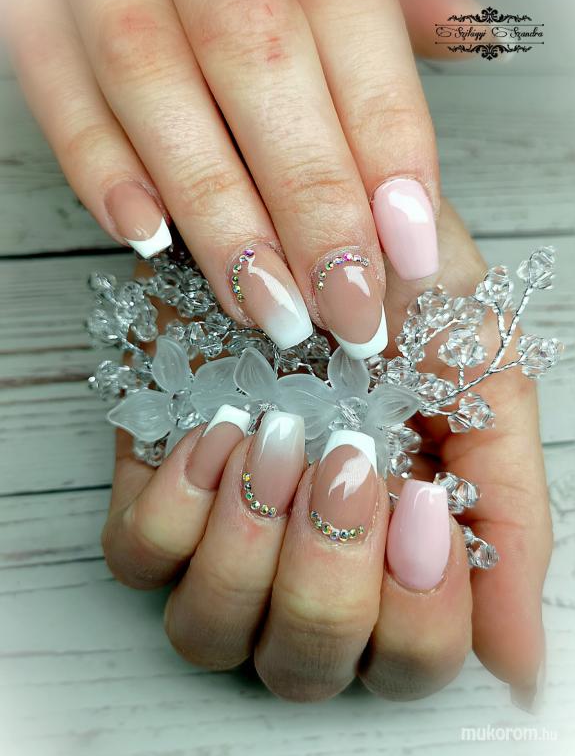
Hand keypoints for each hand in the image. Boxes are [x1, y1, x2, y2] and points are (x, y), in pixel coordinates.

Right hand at [3, 0, 480, 358]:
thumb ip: (388, 0)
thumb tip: (458, 29)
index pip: (356, 44)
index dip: (388, 157)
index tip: (408, 256)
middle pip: (264, 74)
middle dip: (311, 210)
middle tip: (346, 310)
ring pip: (159, 97)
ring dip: (219, 220)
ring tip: (268, 308)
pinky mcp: (41, 28)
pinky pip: (63, 101)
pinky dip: (101, 174)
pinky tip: (149, 239)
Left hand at [98, 200, 550, 705]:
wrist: (322, 229)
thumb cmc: (406, 304)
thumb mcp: (484, 388)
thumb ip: (509, 517)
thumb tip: (520, 662)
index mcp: (394, 564)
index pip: (408, 662)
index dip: (418, 613)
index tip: (417, 496)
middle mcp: (305, 574)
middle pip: (306, 665)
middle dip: (328, 577)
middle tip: (345, 463)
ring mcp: (222, 542)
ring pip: (209, 632)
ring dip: (248, 548)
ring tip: (278, 437)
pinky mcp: (154, 493)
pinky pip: (138, 557)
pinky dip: (178, 506)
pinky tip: (219, 430)